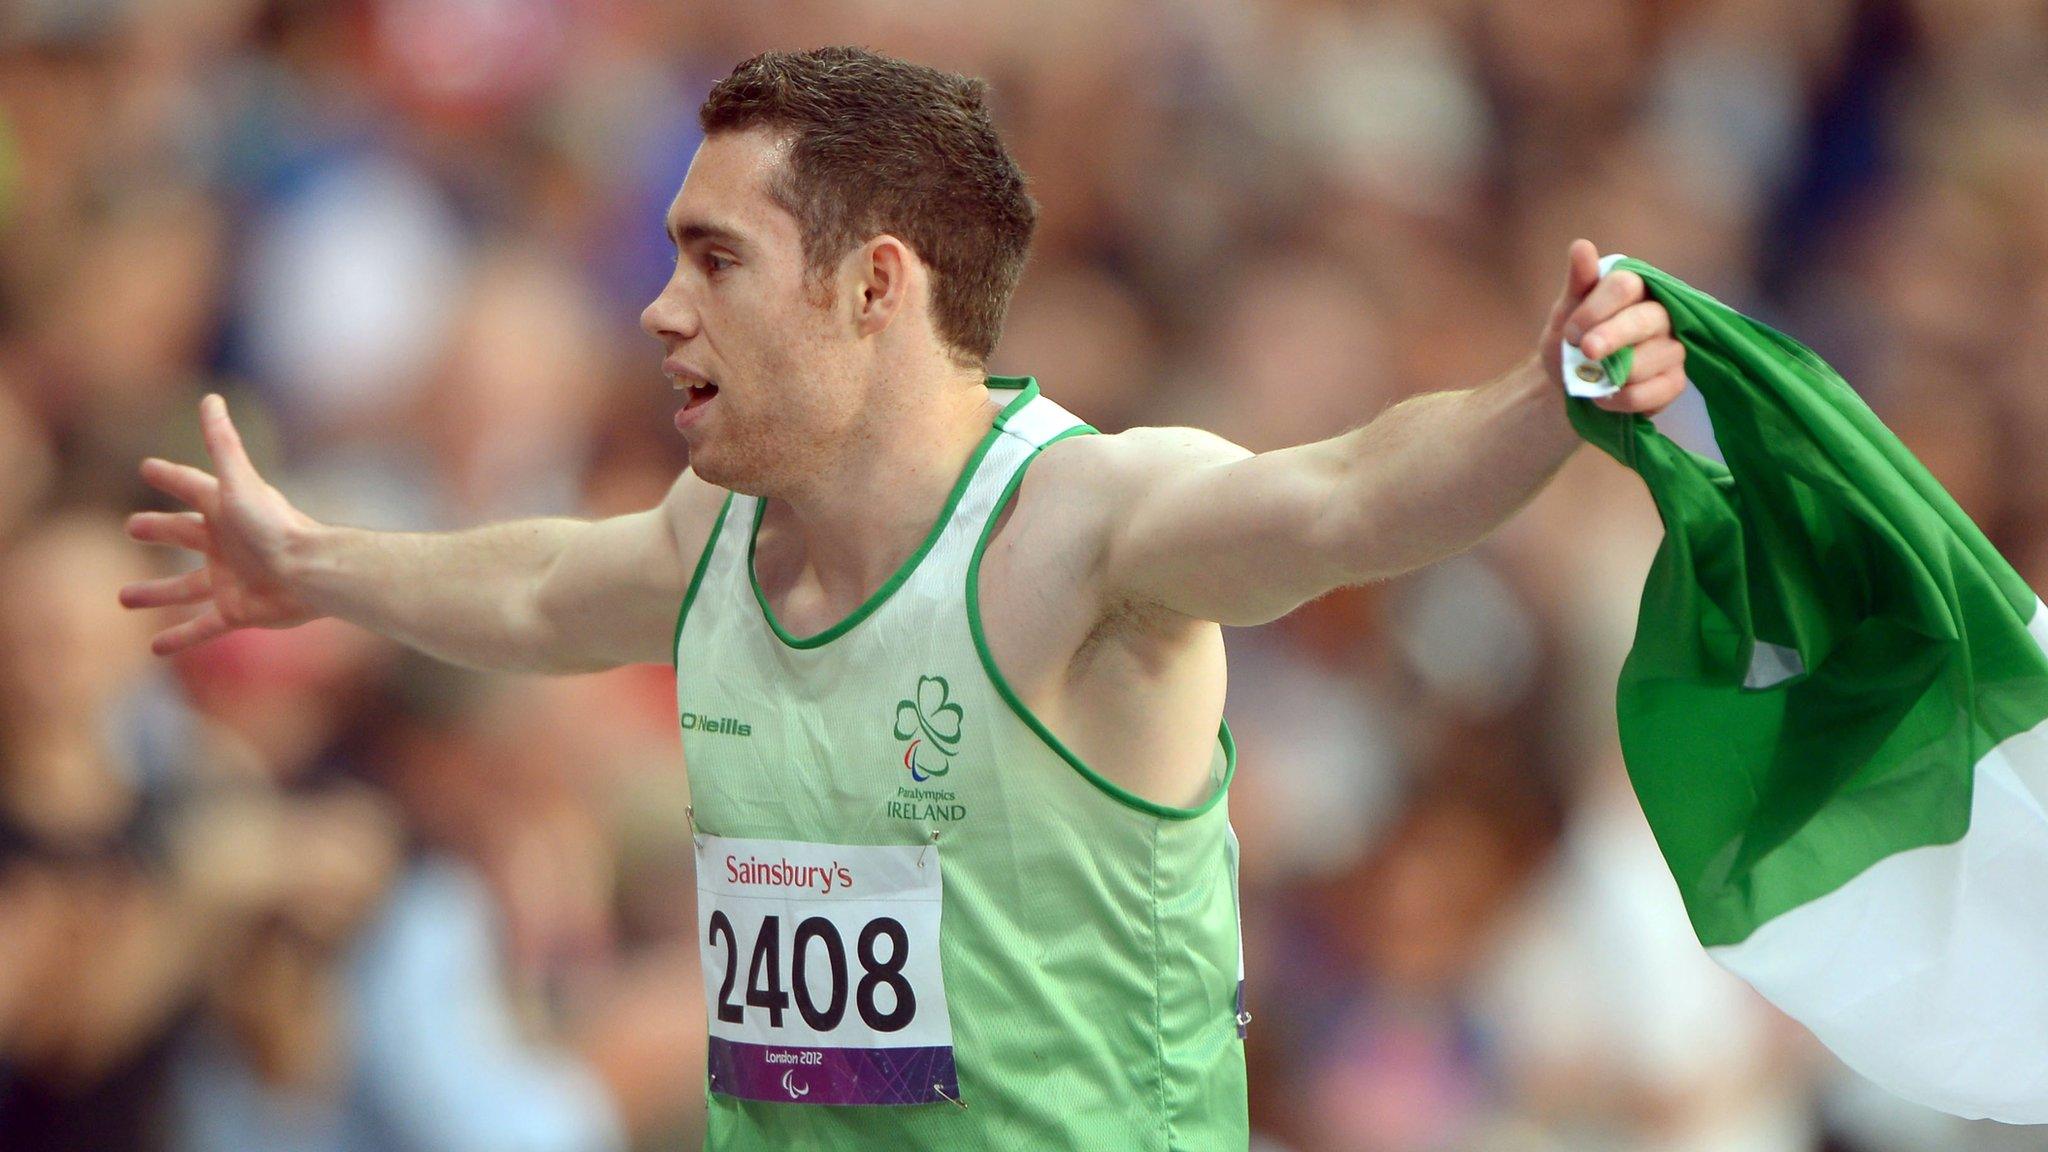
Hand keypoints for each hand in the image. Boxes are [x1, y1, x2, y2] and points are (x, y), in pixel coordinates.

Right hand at [120, 395, 323, 654]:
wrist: (312, 574)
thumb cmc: (275, 527)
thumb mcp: (241, 482)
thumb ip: (223, 443)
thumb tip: (211, 398)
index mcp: (225, 511)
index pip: (191, 487)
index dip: (171, 477)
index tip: (148, 468)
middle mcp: (226, 544)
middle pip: (183, 534)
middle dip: (159, 530)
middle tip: (130, 527)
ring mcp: (230, 579)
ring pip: (184, 587)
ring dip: (156, 592)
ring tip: (123, 597)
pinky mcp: (238, 611)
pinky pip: (203, 626)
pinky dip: (180, 637)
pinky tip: (154, 649)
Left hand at [1539, 239, 1686, 415]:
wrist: (1568, 385)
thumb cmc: (1570, 341)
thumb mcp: (1565, 312)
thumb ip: (1577, 282)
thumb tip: (1581, 246)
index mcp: (1635, 288)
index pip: (1626, 285)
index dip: (1597, 308)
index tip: (1570, 331)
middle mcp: (1660, 314)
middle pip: (1647, 318)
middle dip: (1613, 336)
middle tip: (1586, 351)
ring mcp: (1672, 348)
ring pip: (1655, 356)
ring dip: (1616, 372)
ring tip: (1590, 379)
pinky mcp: (1674, 382)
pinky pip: (1658, 390)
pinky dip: (1625, 398)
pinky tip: (1603, 398)